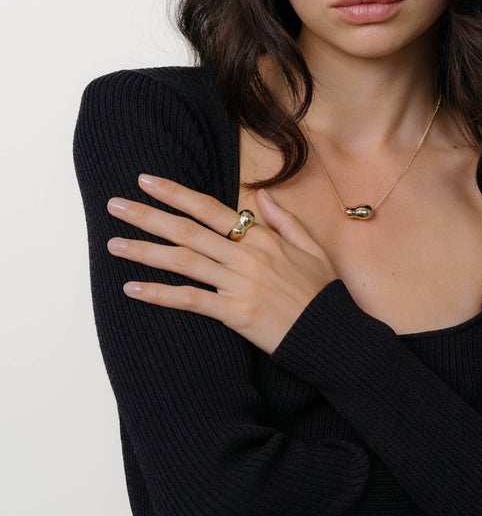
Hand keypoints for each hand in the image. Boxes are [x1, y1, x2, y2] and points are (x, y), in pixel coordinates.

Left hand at [106, 174, 336, 354]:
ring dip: (145, 251)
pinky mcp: (236, 314)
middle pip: (187, 230)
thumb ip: (285, 220)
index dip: (176, 193)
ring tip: (113, 244)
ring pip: (183, 261)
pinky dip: (159, 294)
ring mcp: (240, 284)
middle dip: (147, 215)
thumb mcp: (312, 248)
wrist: (334, 334)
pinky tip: (133, 288)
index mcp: (263, 238)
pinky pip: (190, 300)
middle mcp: (247, 256)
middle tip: (114, 205)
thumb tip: (263, 196)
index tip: (146, 181)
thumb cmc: (322, 294)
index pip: (210, 208)